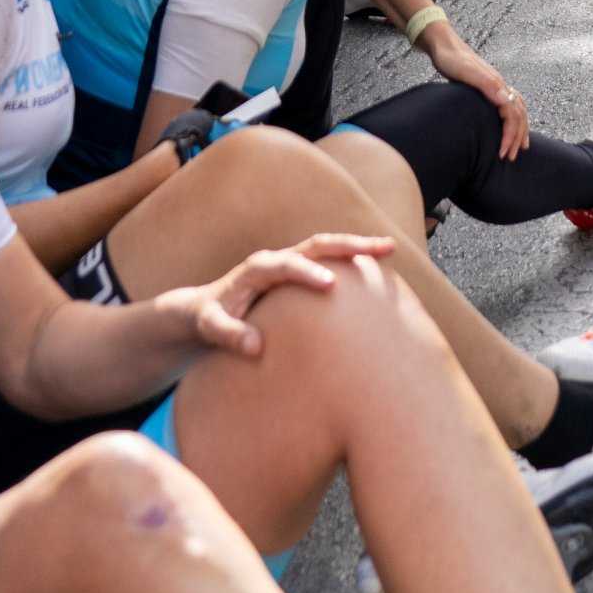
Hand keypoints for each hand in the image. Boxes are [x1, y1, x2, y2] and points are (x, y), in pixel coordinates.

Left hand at [159, 235, 394, 362]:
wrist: (204, 308)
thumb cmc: (208, 320)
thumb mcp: (209, 329)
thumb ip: (228, 335)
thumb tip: (256, 347)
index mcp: (257, 269)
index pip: (286, 265)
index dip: (307, 273)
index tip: (331, 286)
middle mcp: (277, 260)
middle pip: (317, 245)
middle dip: (350, 245)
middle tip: (384, 247)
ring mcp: (289, 264)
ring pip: (327, 250)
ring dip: (356, 248)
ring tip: (389, 250)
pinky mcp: (297, 274)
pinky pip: (327, 262)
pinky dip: (350, 262)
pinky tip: (373, 272)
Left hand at [421, 31, 529, 158]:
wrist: (443, 45)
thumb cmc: (452, 60)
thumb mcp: (466, 72)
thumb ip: (486, 84)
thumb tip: (506, 99)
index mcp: (497, 84)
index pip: (512, 115)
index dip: (510, 136)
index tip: (502, 153)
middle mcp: (500, 85)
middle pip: (518, 114)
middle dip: (517, 137)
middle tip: (510, 157)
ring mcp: (495, 85)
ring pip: (517, 109)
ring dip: (519, 129)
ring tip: (519, 146)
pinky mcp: (488, 87)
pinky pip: (508, 106)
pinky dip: (513, 119)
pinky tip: (507, 126)